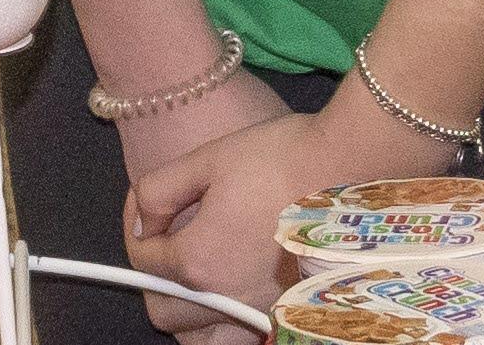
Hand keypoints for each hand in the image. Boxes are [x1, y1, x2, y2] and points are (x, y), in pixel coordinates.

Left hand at [110, 72, 294, 333]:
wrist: (348, 165)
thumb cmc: (279, 157)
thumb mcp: (207, 158)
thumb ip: (158, 191)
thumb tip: (142, 220)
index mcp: (198, 260)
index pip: (143, 258)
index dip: (135, 225)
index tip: (146, 203)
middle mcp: (225, 297)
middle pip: (164, 310)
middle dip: (154, 277)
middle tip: (165, 240)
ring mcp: (258, 309)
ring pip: (201, 337)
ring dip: (189, 315)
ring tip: (195, 279)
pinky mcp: (285, 310)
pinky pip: (242, 336)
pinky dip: (226, 324)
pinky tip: (231, 292)